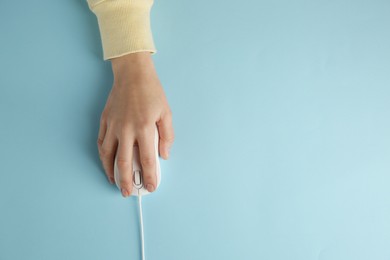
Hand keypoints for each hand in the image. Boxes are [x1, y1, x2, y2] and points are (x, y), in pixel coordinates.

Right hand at [97, 52, 173, 196]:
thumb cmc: (152, 93)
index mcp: (144, 128)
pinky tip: (106, 163)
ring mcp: (112, 125)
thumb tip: (164, 156)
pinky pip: (101, 142)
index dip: (150, 176)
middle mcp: (126, 130)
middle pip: (124, 162)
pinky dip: (103, 155)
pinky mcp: (104, 121)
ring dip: (110, 171)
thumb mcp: (166, 113)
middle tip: (128, 193)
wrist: (132, 74)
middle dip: (127, 181)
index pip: (148, 160)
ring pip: (107, 154)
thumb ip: (167, 136)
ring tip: (114, 182)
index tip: (150, 187)